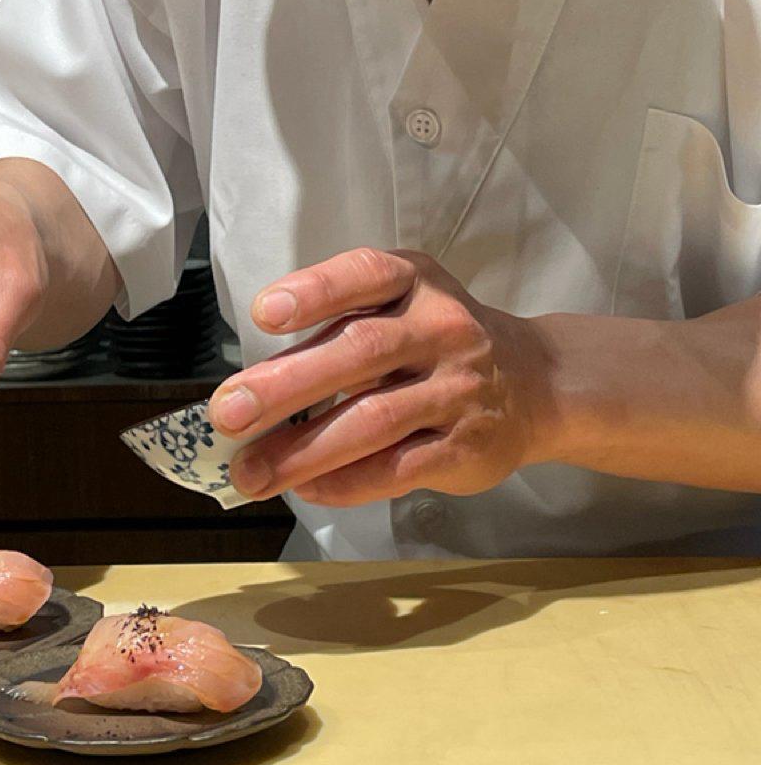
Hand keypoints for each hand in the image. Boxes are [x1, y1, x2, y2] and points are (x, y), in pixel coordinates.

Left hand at [208, 249, 557, 506]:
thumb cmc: (436, 338)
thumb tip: (255, 383)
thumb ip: (339, 327)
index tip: (263, 314)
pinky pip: (398, 467)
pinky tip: (306, 489)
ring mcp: (457, 389)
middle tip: (228, 413)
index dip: (314, 292)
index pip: (363, 276)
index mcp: (414, 281)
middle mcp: (440, 327)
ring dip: (303, 451)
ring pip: (373, 420)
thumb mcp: (400, 304)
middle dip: (287, 386)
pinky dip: (346, 482)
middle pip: (359, 353)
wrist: (535, 381)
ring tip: (251, 472)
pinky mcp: (466, 446)